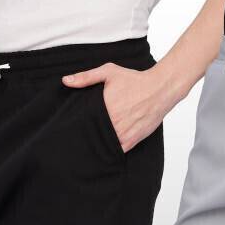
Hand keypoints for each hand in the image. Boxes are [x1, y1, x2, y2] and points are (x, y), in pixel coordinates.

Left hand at [63, 63, 178, 152]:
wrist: (159, 89)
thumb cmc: (134, 80)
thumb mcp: (109, 72)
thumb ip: (86, 77)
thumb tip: (65, 81)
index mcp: (104, 108)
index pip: (84, 123)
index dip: (77, 126)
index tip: (71, 128)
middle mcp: (113, 123)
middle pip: (93, 135)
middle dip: (86, 137)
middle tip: (77, 139)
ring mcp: (123, 134)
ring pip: (104, 145)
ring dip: (97, 145)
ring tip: (88, 146)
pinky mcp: (132, 141)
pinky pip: (117, 151)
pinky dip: (110, 152)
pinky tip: (104, 150)